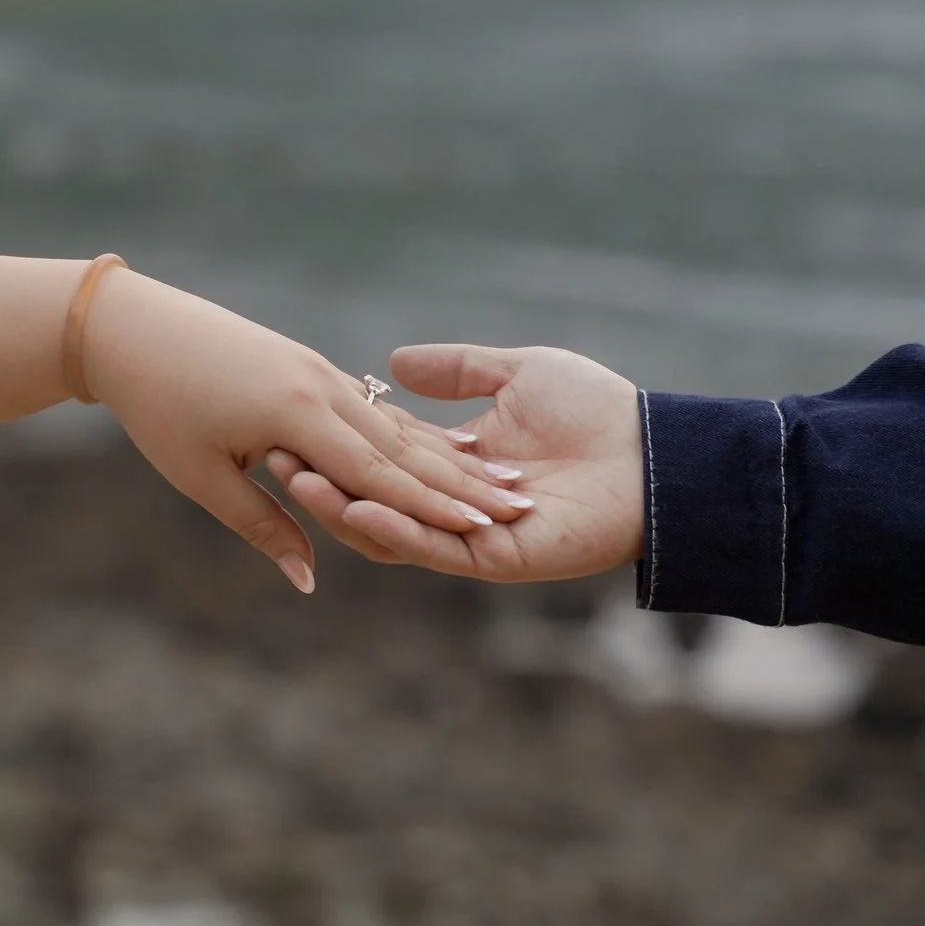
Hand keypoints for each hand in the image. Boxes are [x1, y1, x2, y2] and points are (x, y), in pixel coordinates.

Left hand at [83, 275, 530, 592]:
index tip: (489, 529)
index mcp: (298, 417)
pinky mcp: (311, 366)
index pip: (382, 473)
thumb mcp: (203, 477)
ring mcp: (320, 373)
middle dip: (464, 482)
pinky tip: (447, 445)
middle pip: (405, 448)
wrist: (132, 327)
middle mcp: (322, 390)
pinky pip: (374, 408)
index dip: (437, 506)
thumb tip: (308, 580)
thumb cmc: (158, 408)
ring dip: (449, 457)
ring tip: (501, 480)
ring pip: (396, 426)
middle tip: (521, 507)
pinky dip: (412, 433)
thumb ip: (263, 527)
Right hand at [267, 344, 643, 581]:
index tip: (289, 421)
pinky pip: (433, 550)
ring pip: (393, 530)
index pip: (383, 458)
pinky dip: (394, 532)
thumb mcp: (516, 374)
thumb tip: (394, 364)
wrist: (651, 454)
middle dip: (324, 481)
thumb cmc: (595, 411)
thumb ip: (457, 372)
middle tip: (273, 457)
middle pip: (375, 498)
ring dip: (345, 509)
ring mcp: (471, 537)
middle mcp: (456, 505)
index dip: (339, 443)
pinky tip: (358, 510)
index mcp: (458, 462)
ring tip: (299, 482)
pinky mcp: (494, 561)